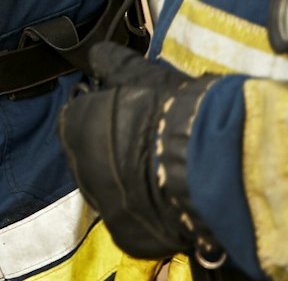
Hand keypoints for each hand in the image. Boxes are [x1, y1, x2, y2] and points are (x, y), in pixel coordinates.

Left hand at [57, 42, 222, 261]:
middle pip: (92, 158)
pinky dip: (146, 213)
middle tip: (152, 145)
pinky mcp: (127, 235)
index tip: (132, 118)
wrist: (210, 163)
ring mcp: (101, 204)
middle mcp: (79, 167)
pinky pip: (131, 222)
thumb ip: (113, 64)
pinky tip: (170, 199)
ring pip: (111, 191)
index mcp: (76, 125)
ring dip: (129, 182)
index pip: (80, 120)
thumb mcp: (142, 75)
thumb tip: (96, 53)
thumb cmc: (174, 110)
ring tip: (165, 173)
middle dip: (116, 152)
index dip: (108, 117)